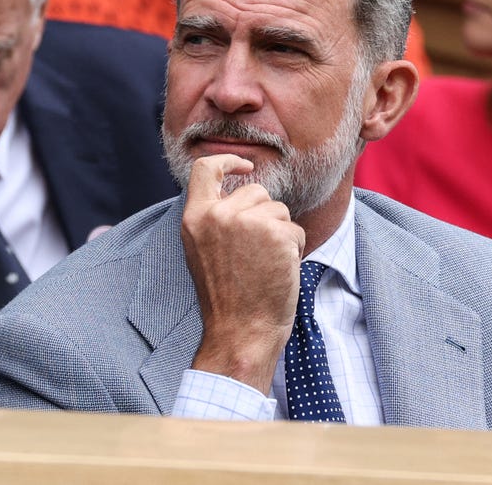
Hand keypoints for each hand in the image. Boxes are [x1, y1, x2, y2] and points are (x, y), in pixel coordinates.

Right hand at [181, 154, 304, 394]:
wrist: (239, 331)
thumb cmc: (225, 297)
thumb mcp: (202, 250)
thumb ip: (214, 218)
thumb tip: (241, 191)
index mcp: (195, 217)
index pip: (206, 169)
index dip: (228, 160)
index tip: (244, 166)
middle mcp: (217, 214)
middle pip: (255, 191)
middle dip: (265, 214)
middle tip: (256, 252)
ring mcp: (246, 222)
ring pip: (279, 210)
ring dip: (281, 233)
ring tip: (265, 264)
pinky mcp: (274, 233)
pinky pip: (296, 229)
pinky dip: (295, 248)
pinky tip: (279, 270)